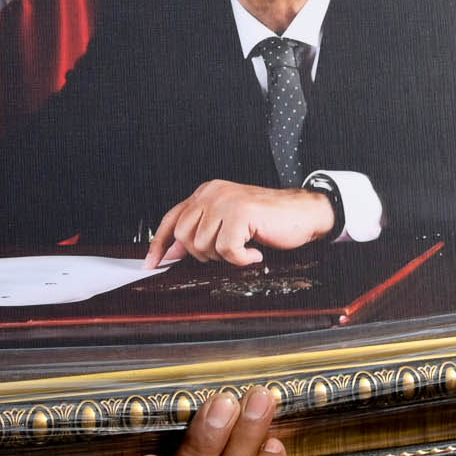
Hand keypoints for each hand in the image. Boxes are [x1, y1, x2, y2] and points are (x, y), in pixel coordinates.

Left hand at [143, 182, 334, 267]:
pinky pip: (226, 250)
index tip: (152, 264)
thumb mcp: (228, 223)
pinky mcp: (240, 213)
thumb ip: (200, 232)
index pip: (171, 219)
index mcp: (206, 192)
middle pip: (183, 236)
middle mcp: (212, 192)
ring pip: (203, 245)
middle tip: (227, 252)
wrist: (304, 213)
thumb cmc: (269, 220)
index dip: (159, 244)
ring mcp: (225, 201)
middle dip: (202, 254)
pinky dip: (241, 259)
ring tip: (244, 247)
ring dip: (225, 256)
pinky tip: (254, 252)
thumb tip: (171, 254)